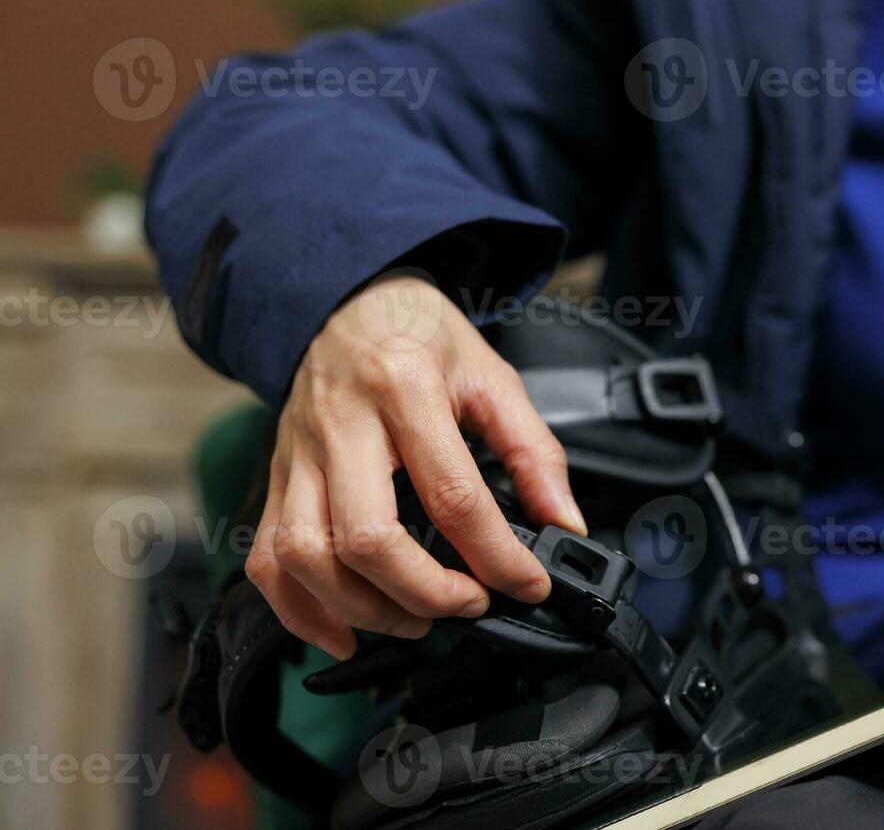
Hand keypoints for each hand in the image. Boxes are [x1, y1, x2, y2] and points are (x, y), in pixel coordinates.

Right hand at [244, 272, 586, 660]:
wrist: (343, 301)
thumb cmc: (418, 336)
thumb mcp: (492, 375)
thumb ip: (534, 452)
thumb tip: (565, 524)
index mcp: (405, 390)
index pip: (453, 495)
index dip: (497, 555)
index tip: (528, 584)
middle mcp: (342, 426)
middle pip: (368, 537)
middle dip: (425, 593)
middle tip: (469, 603)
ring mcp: (299, 457)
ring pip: (307, 557)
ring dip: (365, 609)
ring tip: (415, 620)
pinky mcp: (277, 480)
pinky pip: (268, 561)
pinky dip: (300, 612)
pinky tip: (345, 633)